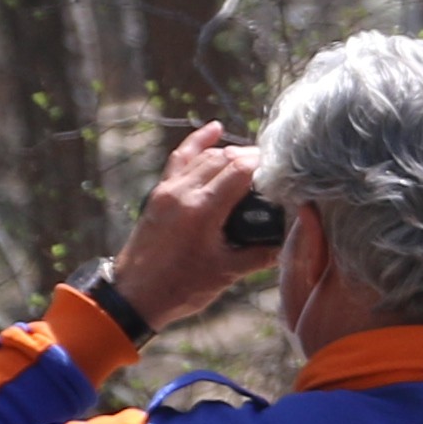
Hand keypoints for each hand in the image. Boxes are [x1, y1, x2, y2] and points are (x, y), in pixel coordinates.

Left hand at [108, 126, 274, 331]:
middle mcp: (184, 192)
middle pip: (224, 158)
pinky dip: (198, 142)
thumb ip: (259, 254)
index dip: (264, 164)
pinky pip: (180, 158)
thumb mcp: (226, 273)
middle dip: (250, 157)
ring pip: (204, 156)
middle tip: (272, 169)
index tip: (282, 169)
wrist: (134, 295)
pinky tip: (214, 129)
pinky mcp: (159, 193)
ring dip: (229, 153)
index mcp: (202, 210)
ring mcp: (168, 189)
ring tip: (252, 161)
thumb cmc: (180, 288)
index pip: (240, 170)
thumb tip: (288, 243)